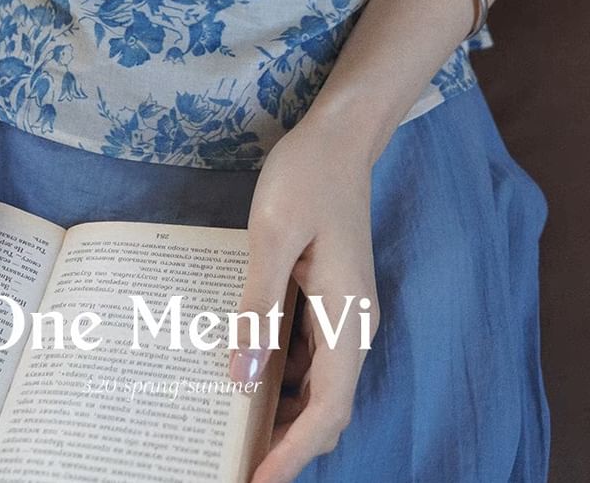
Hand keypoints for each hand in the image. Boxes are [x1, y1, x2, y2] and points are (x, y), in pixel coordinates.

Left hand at [229, 109, 380, 482]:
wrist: (337, 139)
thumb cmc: (306, 178)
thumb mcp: (273, 239)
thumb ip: (258, 308)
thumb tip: (243, 377)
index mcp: (348, 317)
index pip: (330, 408)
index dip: (294, 451)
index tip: (256, 479)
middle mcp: (353, 326)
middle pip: (327, 407)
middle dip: (288, 442)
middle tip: (236, 461)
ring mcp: (343, 314)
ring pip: (318, 387)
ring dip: (283, 415)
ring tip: (235, 431)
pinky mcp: (329, 300)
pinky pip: (308, 358)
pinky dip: (282, 380)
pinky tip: (248, 378)